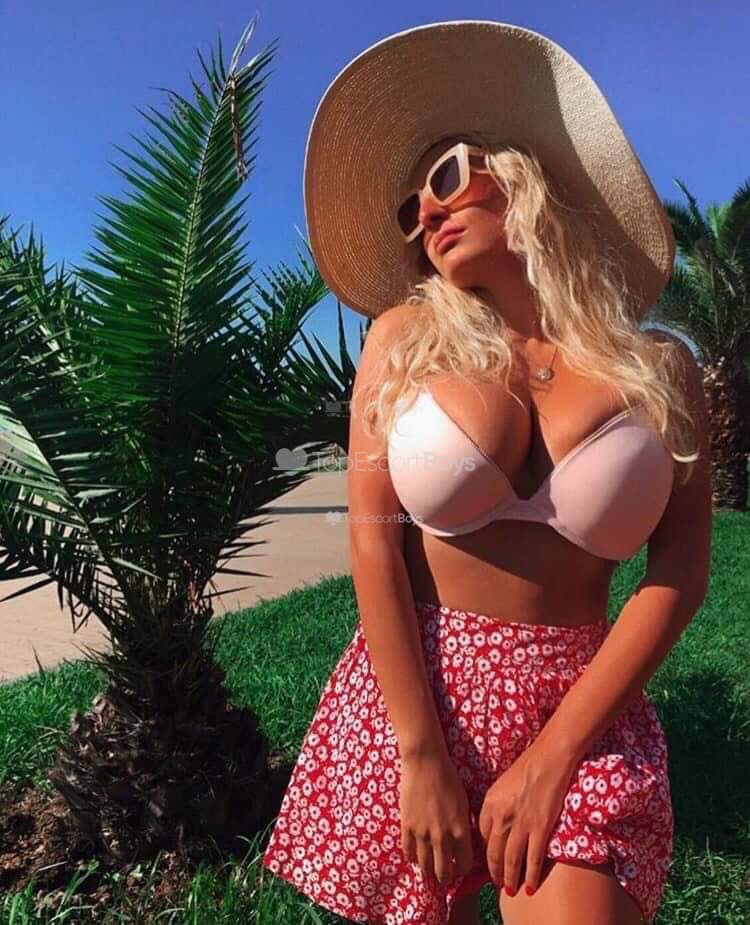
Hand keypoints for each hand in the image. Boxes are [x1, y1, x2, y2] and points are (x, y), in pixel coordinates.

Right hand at [399, 749, 474, 884]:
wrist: (426, 762)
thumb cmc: (449, 778)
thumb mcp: (464, 804)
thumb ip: (465, 826)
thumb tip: (465, 845)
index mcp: (461, 830)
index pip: (465, 865)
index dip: (463, 870)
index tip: (460, 867)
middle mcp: (443, 836)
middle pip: (444, 872)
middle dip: (446, 878)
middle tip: (445, 876)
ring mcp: (423, 833)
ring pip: (425, 866)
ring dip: (429, 871)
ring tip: (430, 870)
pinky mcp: (407, 826)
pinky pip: (408, 852)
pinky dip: (412, 858)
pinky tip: (415, 855)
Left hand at [478, 740, 577, 895]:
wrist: (548, 759)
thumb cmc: (525, 769)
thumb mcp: (501, 786)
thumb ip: (494, 808)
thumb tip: (493, 829)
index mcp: (489, 804)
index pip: (482, 837)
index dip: (484, 854)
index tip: (486, 864)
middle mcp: (501, 816)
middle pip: (493, 853)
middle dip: (494, 872)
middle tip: (496, 884)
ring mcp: (520, 824)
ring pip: (511, 860)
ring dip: (510, 879)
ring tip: (510, 890)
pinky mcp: (540, 828)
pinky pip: (533, 859)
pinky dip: (532, 876)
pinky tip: (531, 887)